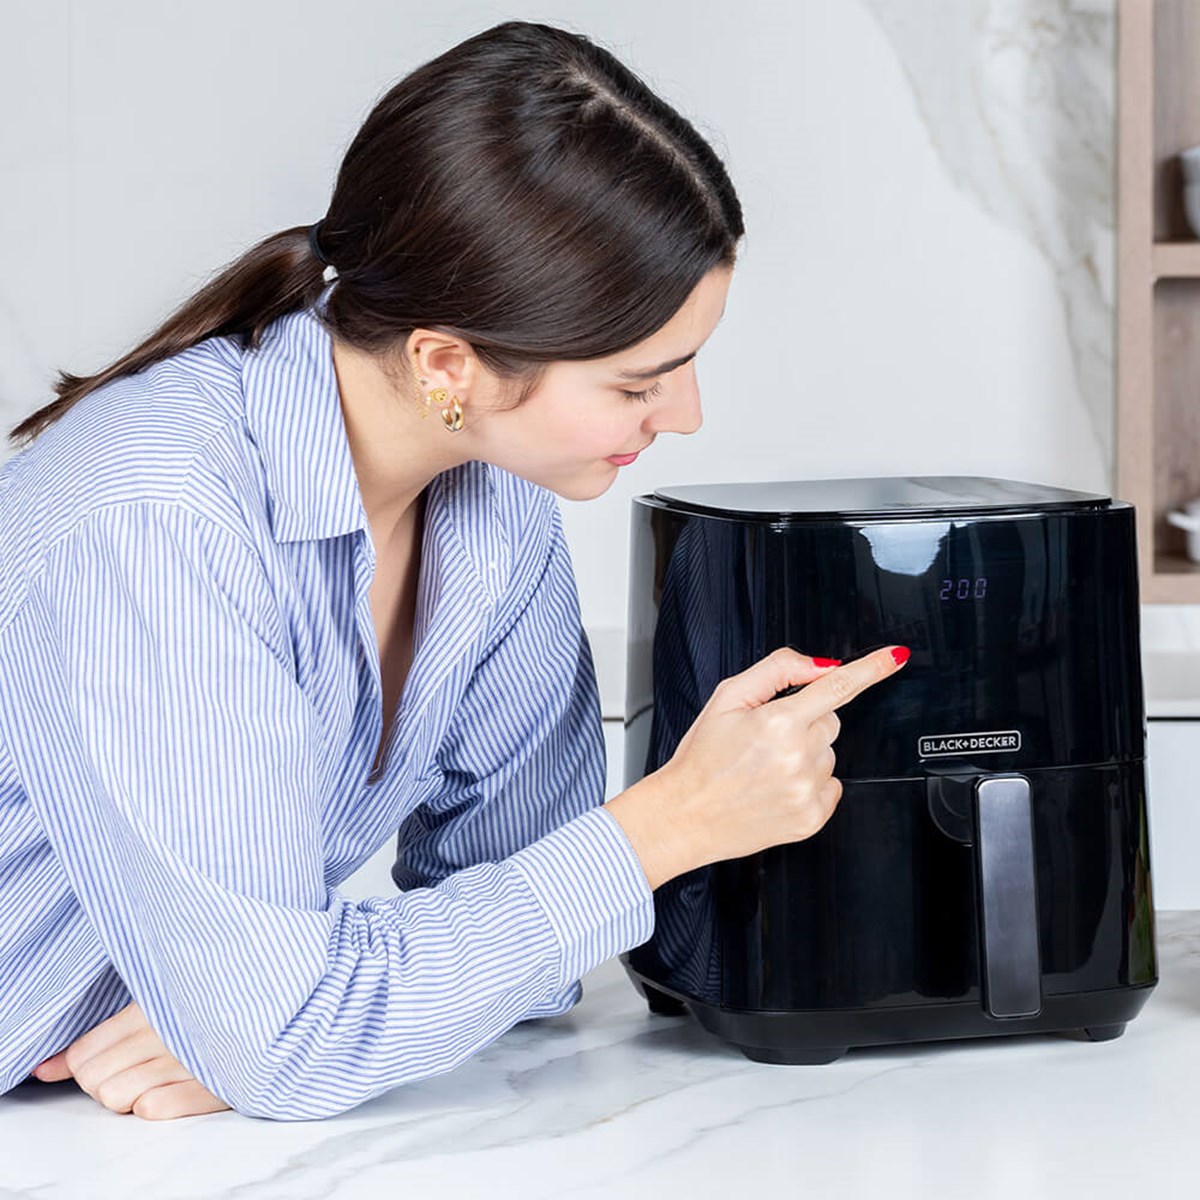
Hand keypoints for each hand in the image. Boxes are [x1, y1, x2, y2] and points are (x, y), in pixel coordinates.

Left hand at [32, 1002, 229, 1119]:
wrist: (270, 1010)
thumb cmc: (202, 1012)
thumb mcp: (149, 1012)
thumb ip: (94, 1042)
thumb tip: (43, 1070)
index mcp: (153, 1005)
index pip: (84, 1054)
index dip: (88, 1066)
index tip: (113, 1058)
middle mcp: (169, 1030)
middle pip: (96, 1081)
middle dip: (108, 1083)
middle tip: (139, 1068)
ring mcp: (192, 1057)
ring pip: (120, 1097)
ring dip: (133, 1096)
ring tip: (159, 1078)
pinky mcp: (216, 1084)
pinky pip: (156, 1109)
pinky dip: (157, 1105)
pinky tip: (174, 1089)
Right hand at [606, 645, 907, 888]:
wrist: (684, 816)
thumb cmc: (700, 759)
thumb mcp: (727, 699)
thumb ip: (776, 671)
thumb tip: (819, 666)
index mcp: (778, 723)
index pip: (838, 687)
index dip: (872, 668)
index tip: (896, 656)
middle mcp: (798, 757)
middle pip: (831, 722)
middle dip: (806, 722)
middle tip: (765, 739)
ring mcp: (808, 791)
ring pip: (829, 755)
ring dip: (806, 755)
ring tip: (764, 768)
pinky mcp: (812, 818)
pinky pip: (831, 787)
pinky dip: (810, 784)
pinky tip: (776, 787)